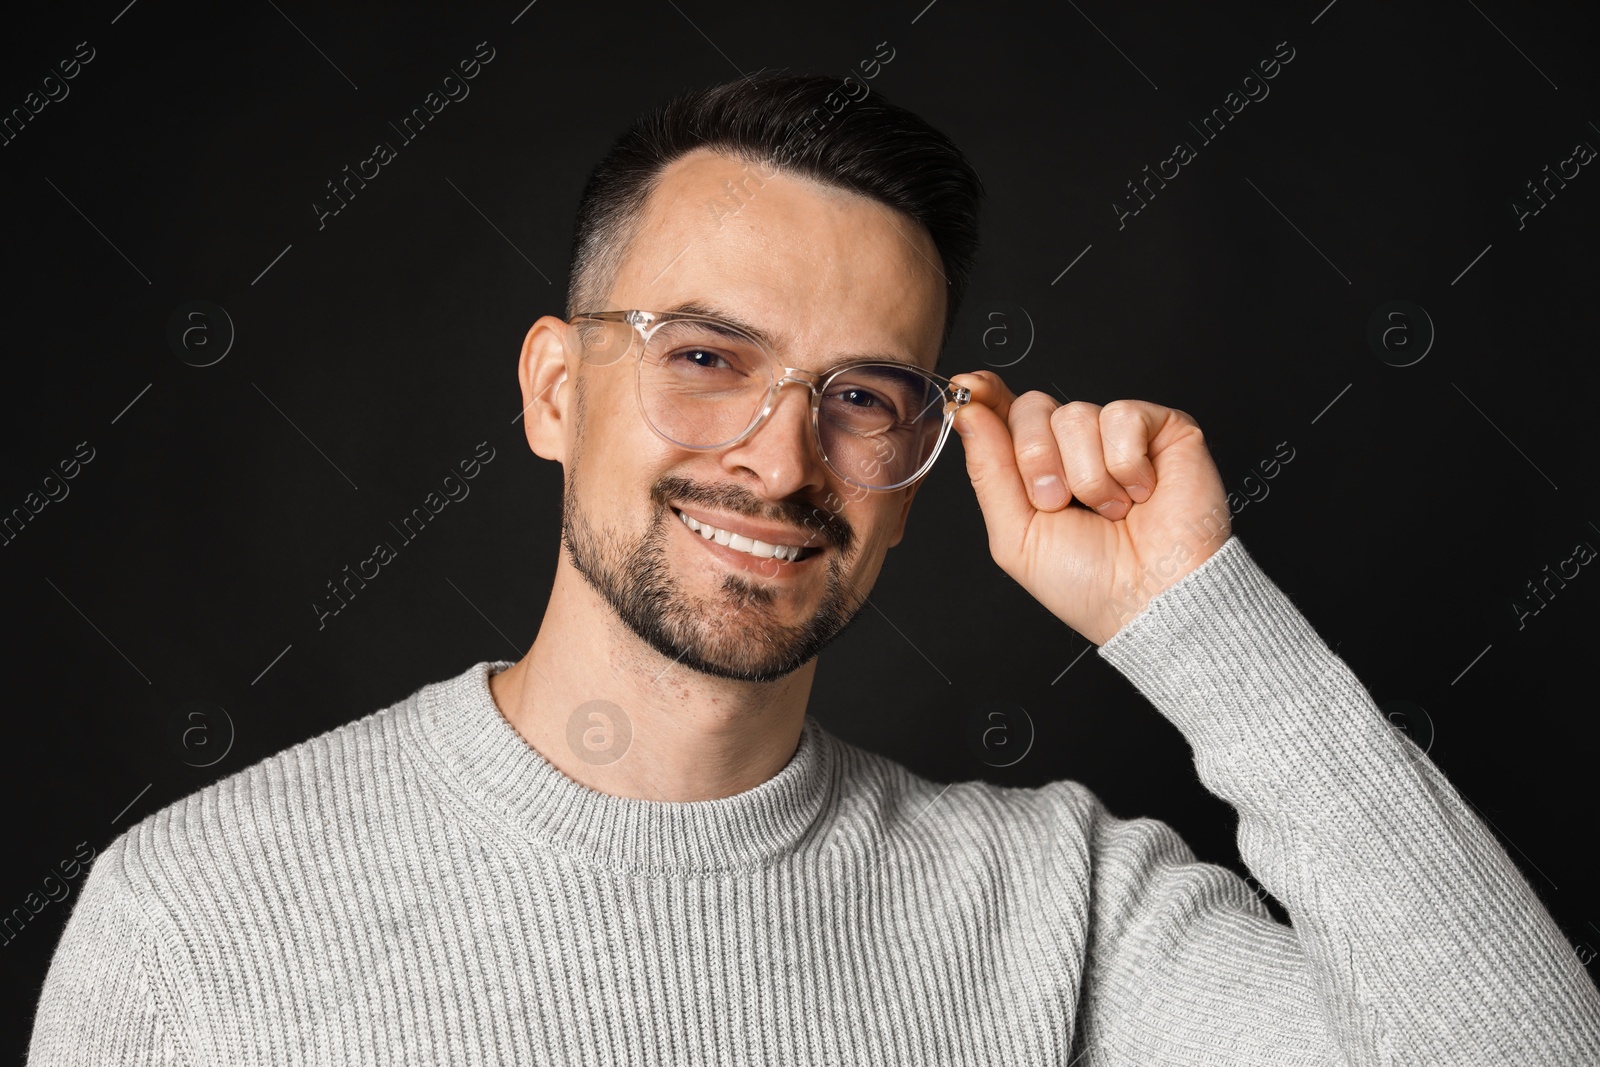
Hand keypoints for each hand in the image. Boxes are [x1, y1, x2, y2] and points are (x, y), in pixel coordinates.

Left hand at [948, 371, 1232, 645]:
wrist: (1151, 601)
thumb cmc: (1090, 583)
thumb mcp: (1015, 535)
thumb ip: (988, 470)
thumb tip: (967, 412)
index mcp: (1037, 468)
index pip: (1003, 412)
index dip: (984, 395)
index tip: (967, 388)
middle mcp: (1074, 446)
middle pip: (1032, 407)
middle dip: (1038, 461)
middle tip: (1060, 504)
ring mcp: (1118, 435)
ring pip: (1076, 415)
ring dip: (1087, 476)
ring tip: (1110, 510)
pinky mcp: (1162, 428)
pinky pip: (1123, 416)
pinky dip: (1127, 466)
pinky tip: (1141, 493)